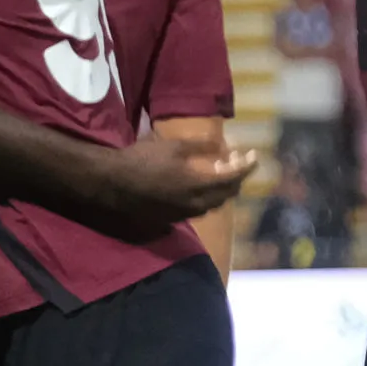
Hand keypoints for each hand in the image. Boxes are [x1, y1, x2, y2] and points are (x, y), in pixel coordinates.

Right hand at [106, 135, 256, 221]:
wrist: (112, 182)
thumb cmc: (142, 159)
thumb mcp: (172, 146)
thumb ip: (200, 147)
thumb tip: (222, 146)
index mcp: (198, 185)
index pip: (233, 178)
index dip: (246, 167)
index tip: (254, 156)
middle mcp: (195, 204)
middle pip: (225, 196)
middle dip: (235, 180)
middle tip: (234, 164)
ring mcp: (182, 214)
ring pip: (211, 206)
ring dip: (219, 191)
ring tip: (217, 175)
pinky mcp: (169, 219)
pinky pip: (195, 211)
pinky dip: (203, 199)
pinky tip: (196, 189)